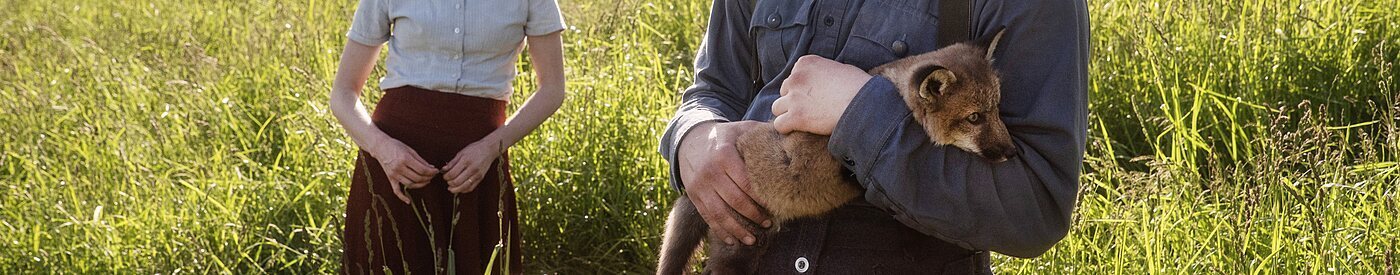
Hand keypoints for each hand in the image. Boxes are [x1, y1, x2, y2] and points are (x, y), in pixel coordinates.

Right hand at [367, 137, 438, 203]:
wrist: (380, 146)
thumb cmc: (396, 146)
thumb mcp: (410, 150)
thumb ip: (421, 160)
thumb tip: (431, 168)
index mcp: (405, 159)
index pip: (422, 170)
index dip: (431, 172)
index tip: (436, 171)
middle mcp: (399, 168)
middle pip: (418, 178)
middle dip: (428, 178)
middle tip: (432, 175)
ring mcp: (394, 174)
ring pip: (410, 184)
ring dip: (420, 185)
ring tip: (426, 181)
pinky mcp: (390, 178)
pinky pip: (396, 190)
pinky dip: (402, 197)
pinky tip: (408, 201)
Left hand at [443, 136, 504, 193]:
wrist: (488, 149)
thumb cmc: (474, 150)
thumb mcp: (461, 153)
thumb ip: (452, 162)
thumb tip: (443, 170)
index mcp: (466, 161)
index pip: (452, 173)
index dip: (446, 177)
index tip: (444, 176)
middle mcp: (472, 169)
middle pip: (457, 181)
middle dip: (449, 183)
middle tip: (447, 181)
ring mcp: (477, 174)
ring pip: (464, 187)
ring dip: (455, 189)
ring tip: (451, 188)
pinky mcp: (481, 178)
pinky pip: (471, 188)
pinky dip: (463, 190)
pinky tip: (459, 188)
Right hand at [677, 120, 770, 245]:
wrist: (690, 140)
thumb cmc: (724, 136)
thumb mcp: (741, 129)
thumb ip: (762, 133)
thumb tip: (789, 133)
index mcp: (724, 154)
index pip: (747, 182)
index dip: (763, 197)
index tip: (777, 206)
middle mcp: (710, 171)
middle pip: (736, 201)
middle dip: (754, 216)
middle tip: (769, 223)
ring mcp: (700, 185)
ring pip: (720, 213)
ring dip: (737, 230)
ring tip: (752, 240)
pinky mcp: (694, 195)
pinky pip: (708, 217)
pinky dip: (720, 231)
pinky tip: (732, 240)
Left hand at [772, 55, 871, 134]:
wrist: (864, 105)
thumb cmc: (859, 87)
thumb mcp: (841, 68)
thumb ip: (824, 72)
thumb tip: (823, 80)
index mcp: (806, 63)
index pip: (794, 75)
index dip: (804, 88)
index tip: (815, 95)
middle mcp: (796, 78)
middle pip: (785, 90)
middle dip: (794, 99)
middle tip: (810, 109)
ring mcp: (794, 97)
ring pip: (777, 107)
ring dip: (787, 113)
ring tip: (802, 120)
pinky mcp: (796, 117)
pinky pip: (779, 124)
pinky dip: (787, 128)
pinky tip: (798, 130)